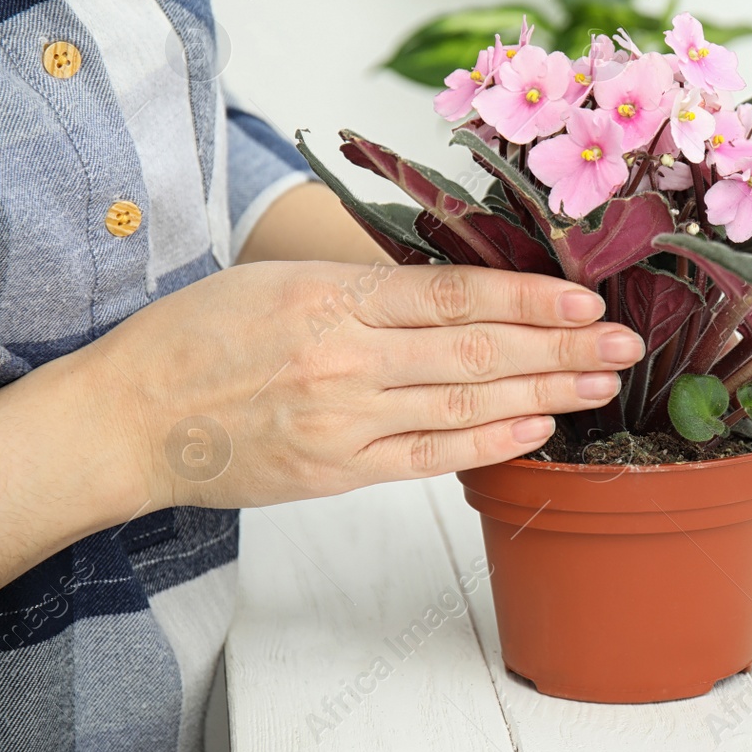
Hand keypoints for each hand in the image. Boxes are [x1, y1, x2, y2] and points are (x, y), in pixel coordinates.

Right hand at [90, 262, 643, 509]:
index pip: (456, 295)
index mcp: (333, 298)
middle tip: (624, 343)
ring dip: (545, 393)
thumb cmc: (202, 335)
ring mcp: (344, 420)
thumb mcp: (284, 280)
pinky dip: (491, 441)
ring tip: (602, 384)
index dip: (530, 299)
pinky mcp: (338, 471)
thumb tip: (465, 289)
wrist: (128, 416)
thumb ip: (372, 288)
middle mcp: (345, 359)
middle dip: (561, 347)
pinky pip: (430, 456)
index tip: (587, 298)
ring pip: (466, 404)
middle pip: (478, 351)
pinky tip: (541, 428)